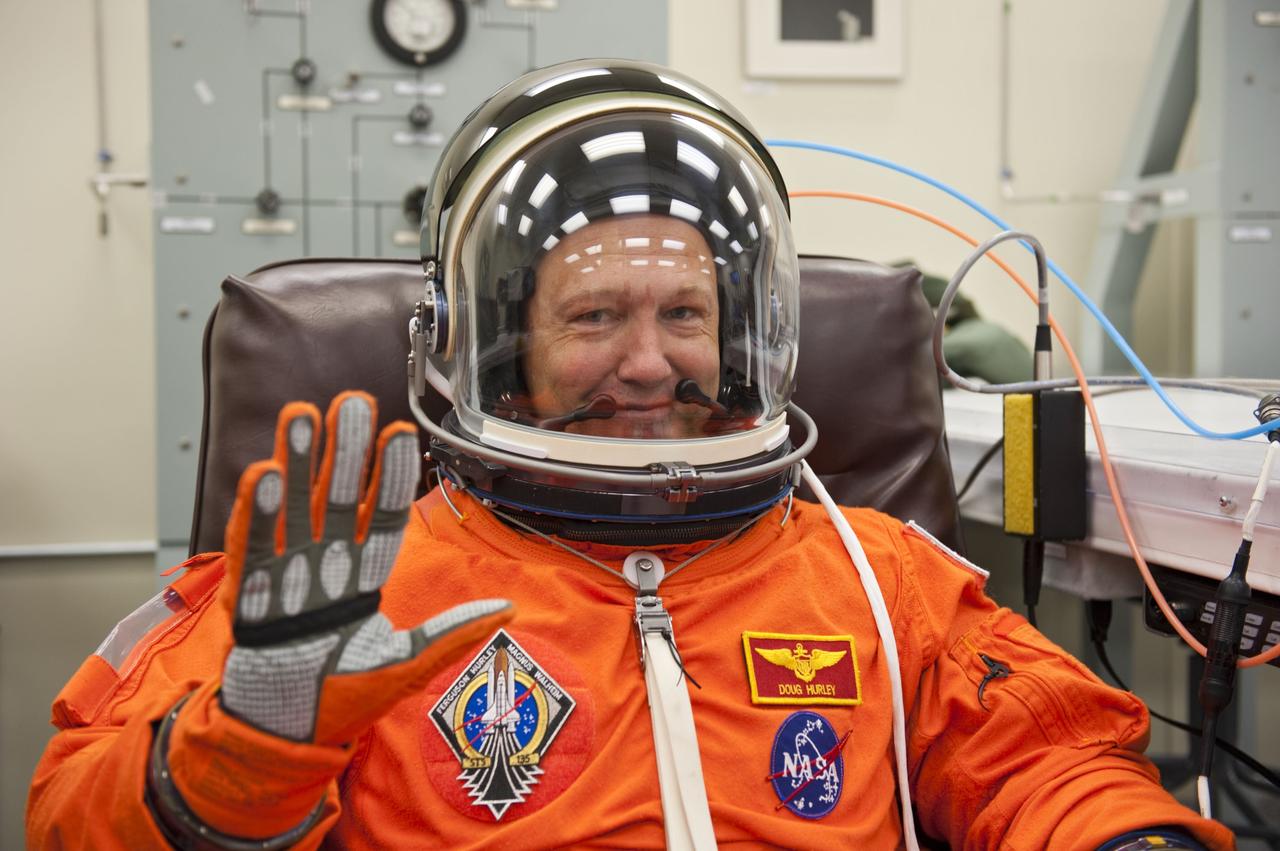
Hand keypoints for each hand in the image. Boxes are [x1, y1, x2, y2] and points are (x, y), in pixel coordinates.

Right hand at [219, 390, 510, 744]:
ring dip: (298, 463)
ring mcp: (285, 577)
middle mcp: (325, 567)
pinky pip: (253, 549)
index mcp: (364, 578)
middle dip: (344, 452)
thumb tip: (509, 608)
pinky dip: (257, 514)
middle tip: (352, 401)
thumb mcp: (406, 664)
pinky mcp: (249, 597)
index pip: (382, 517)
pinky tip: (264, 472)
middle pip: (336, 499)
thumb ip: (451, 635)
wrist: (284, 732)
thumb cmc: (344, 698)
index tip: (401, 432)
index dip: (391, 477)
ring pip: (293, 509)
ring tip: (303, 414)